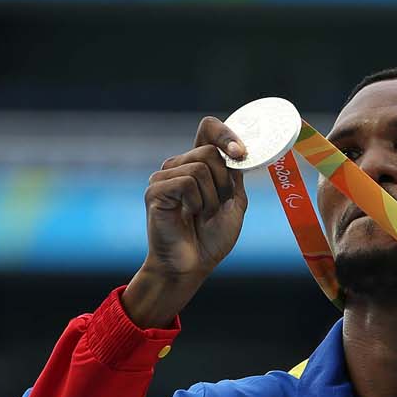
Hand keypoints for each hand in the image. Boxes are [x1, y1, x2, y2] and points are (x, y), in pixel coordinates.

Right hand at [123, 117, 248, 327]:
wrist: (192, 266)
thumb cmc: (211, 238)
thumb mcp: (235, 204)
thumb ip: (236, 178)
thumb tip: (239, 152)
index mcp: (198, 164)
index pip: (208, 129)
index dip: (225, 134)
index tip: (240, 152)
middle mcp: (179, 165)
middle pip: (210, 151)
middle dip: (224, 183)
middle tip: (215, 207)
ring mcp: (165, 176)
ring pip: (201, 167)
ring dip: (211, 198)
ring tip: (201, 214)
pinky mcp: (156, 190)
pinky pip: (187, 182)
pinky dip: (196, 202)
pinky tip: (188, 214)